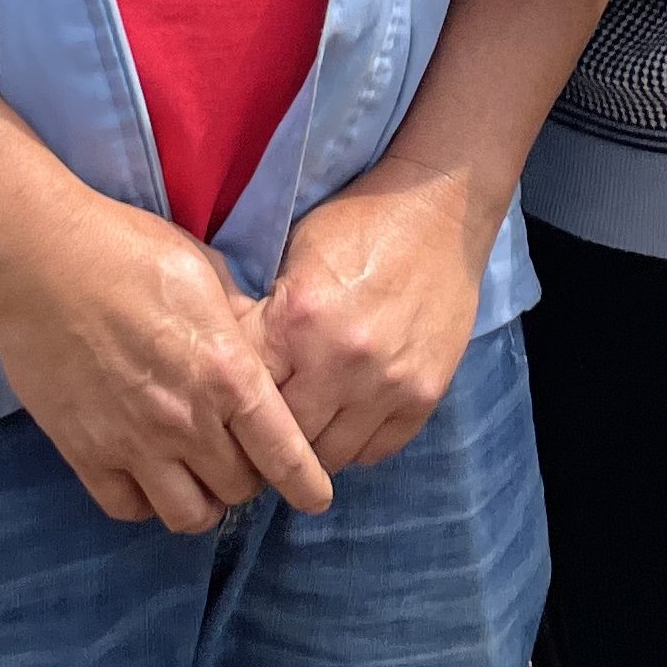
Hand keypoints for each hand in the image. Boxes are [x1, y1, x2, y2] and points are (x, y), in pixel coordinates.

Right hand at [0, 192, 334, 530]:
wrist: (39, 257)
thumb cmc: (128, 249)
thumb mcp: (205, 271)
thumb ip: (238, 322)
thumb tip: (257, 347)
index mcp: (227, 372)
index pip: (283, 454)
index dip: (306, 485)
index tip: (314, 496)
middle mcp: (186, 419)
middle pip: (239, 489)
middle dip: (249, 478)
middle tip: (241, 458)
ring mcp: (133, 443)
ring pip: (188, 515)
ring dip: (201, 501)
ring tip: (196, 478)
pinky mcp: (85, 452)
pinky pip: (127, 509)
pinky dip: (145, 502)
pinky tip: (148, 477)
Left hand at [258, 154, 492, 470]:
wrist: (440, 210)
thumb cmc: (359, 222)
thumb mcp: (294, 253)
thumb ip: (266, 314)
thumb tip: (231, 365)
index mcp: (298, 319)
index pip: (244, 390)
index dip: (231, 399)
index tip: (226, 405)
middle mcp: (342, 361)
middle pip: (285, 436)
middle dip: (268, 434)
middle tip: (259, 430)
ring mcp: (388, 385)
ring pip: (329, 456)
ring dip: (311, 446)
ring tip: (301, 429)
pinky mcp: (424, 396)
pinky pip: (375, 451)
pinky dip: (353, 444)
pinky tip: (342, 422)